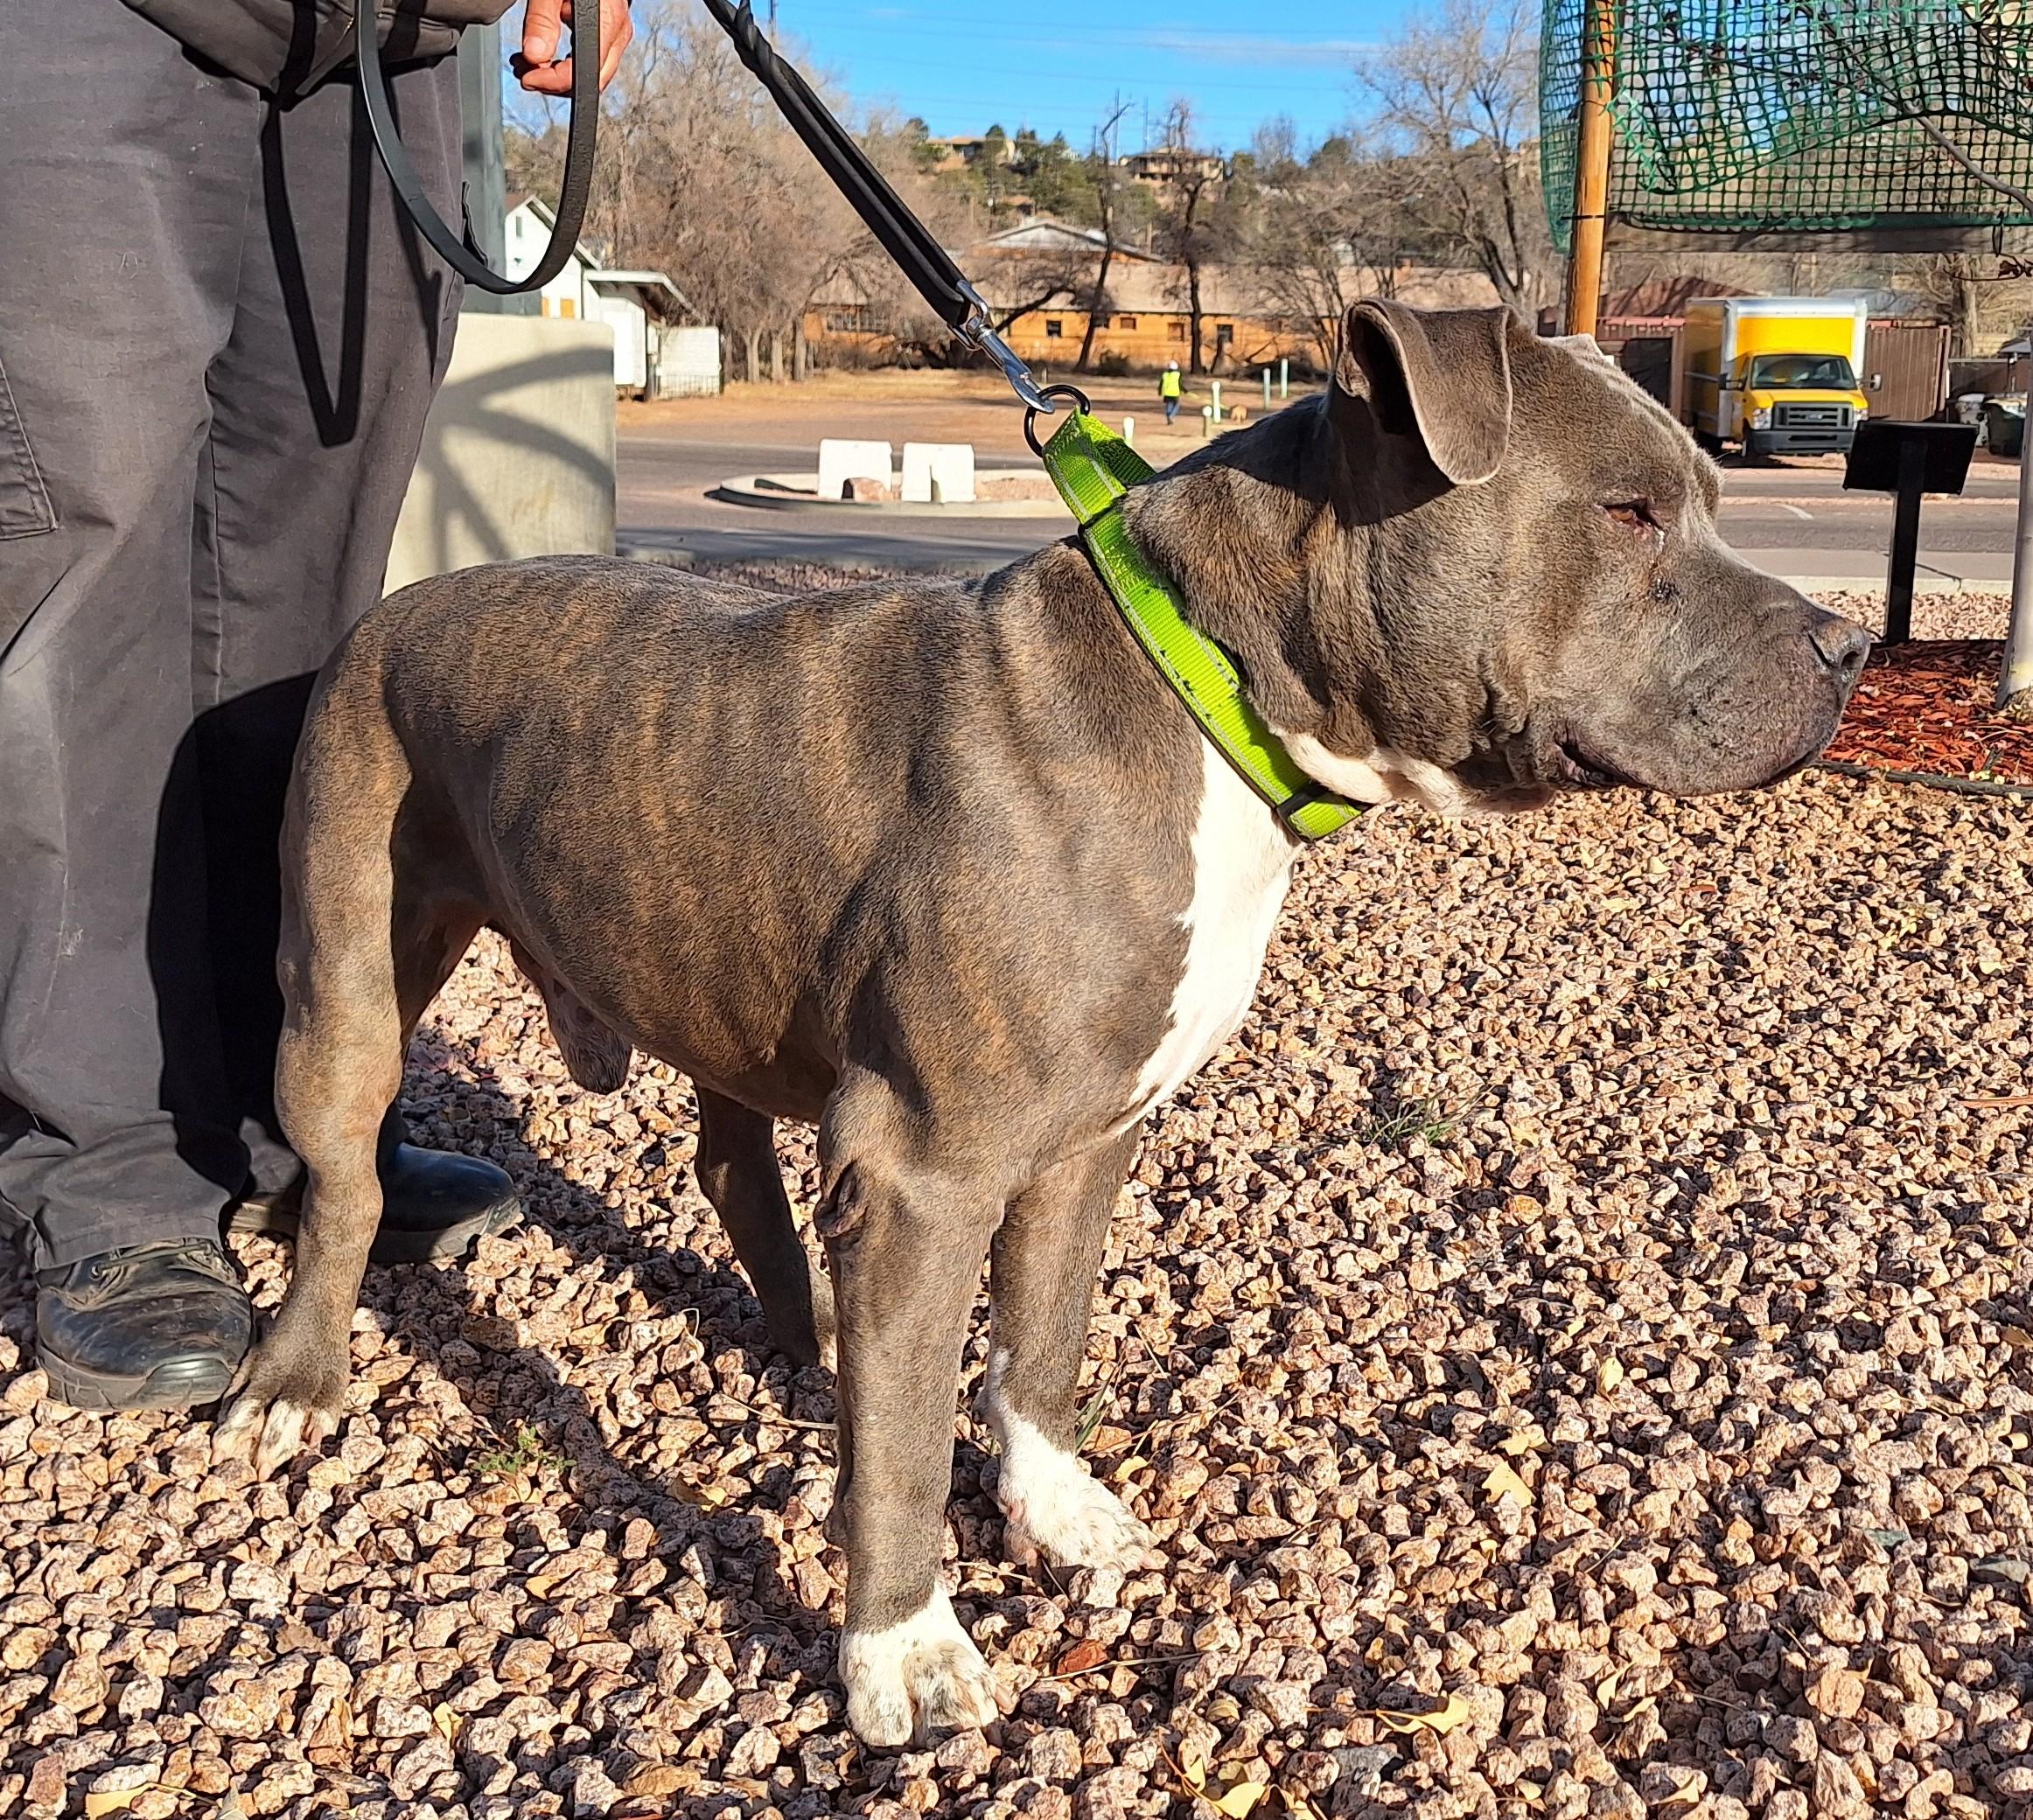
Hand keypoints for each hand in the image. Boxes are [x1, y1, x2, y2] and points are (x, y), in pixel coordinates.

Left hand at [515, 0, 631, 94]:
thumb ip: (542, 20)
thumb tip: (535, 55)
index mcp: (607, 23)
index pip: (583, 73)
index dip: (553, 82)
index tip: (529, 77)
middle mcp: (616, 33)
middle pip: (590, 80)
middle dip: (554, 83)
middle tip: (525, 73)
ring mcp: (614, 35)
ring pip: (590, 74)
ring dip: (557, 75)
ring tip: (529, 63)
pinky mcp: (607, 33)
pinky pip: (590, 60)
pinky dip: (565, 64)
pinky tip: (546, 54)